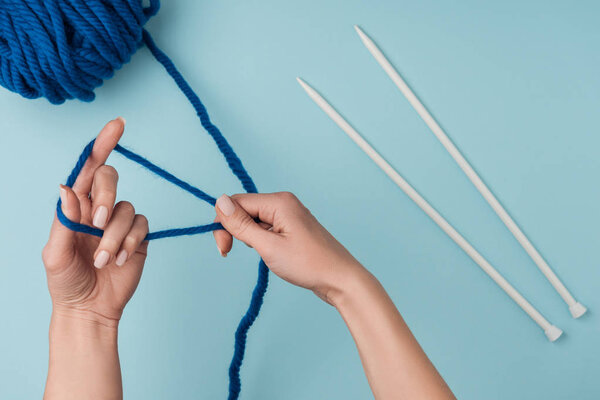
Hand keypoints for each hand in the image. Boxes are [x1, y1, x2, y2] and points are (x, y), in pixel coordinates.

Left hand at [42, 118, 148, 324]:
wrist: (89, 308)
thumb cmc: (66, 281)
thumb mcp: (54, 253)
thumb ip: (63, 219)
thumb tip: (66, 187)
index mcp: (75, 207)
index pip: (88, 169)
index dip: (102, 144)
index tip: (118, 124)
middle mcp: (98, 209)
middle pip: (110, 180)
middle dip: (105, 198)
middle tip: (96, 225)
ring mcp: (119, 223)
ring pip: (127, 208)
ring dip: (115, 235)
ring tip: (104, 259)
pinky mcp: (138, 237)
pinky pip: (141, 225)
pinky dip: (131, 241)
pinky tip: (121, 258)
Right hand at [213, 192, 364, 304]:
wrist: (340, 279)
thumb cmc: (308, 264)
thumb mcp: (268, 246)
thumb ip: (242, 225)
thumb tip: (219, 201)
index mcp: (278, 201)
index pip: (236, 202)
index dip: (224, 223)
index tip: (224, 249)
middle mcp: (283, 202)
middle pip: (244, 209)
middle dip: (234, 230)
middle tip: (230, 253)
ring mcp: (289, 215)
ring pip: (253, 219)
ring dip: (247, 237)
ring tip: (262, 254)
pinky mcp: (292, 227)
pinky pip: (266, 227)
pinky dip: (260, 240)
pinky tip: (270, 254)